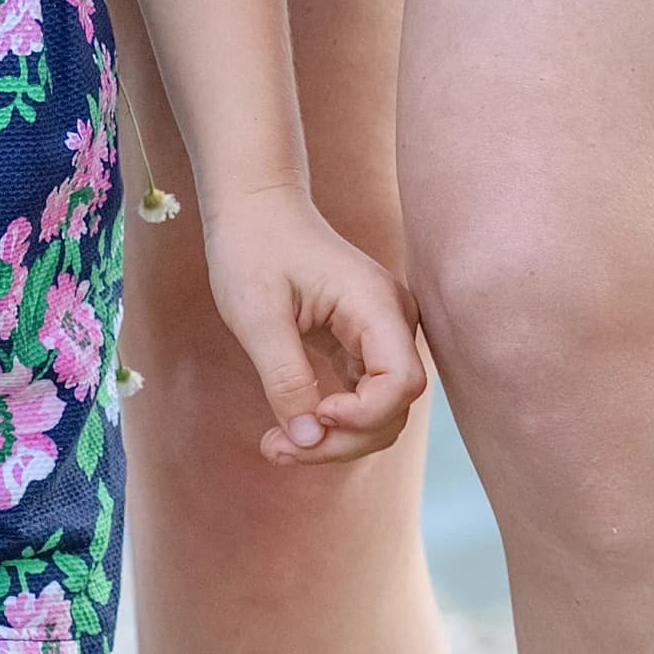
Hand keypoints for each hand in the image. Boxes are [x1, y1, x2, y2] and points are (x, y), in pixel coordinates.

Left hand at [193, 185, 423, 463]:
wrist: (254, 206)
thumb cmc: (252, 246)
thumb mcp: (256, 313)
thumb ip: (285, 377)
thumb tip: (310, 439)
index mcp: (375, 302)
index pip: (401, 383)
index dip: (363, 415)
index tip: (313, 413)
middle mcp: (391, 319)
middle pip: (392, 408)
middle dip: (340, 441)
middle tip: (275, 447)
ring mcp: (381, 333)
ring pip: (379, 413)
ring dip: (334, 440)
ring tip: (274, 445)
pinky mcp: (363, 344)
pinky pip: (362, 400)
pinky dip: (330, 423)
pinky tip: (289, 429)